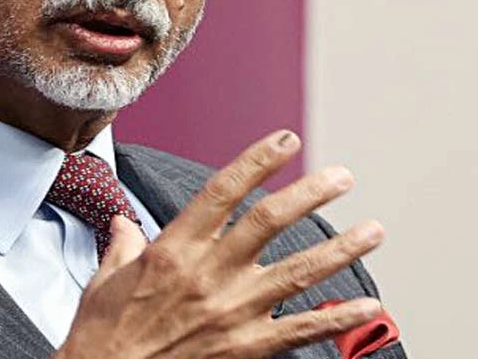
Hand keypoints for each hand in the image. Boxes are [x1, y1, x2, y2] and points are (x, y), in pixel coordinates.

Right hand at [55, 130, 385, 358]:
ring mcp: (232, 311)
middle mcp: (209, 274)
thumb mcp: (105, 280)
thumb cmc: (104, 337)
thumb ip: (123, 245)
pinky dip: (338, 317)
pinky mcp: (246, 348)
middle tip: (342, 177)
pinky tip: (367, 307)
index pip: (225, 190)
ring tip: (373, 232)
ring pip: (299, 271)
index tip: (286, 141)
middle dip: (312, 193)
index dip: (259, 161)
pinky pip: (302, 330)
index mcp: (174, 249)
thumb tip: (125, 225)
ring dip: (341, 249)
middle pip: (271, 220)